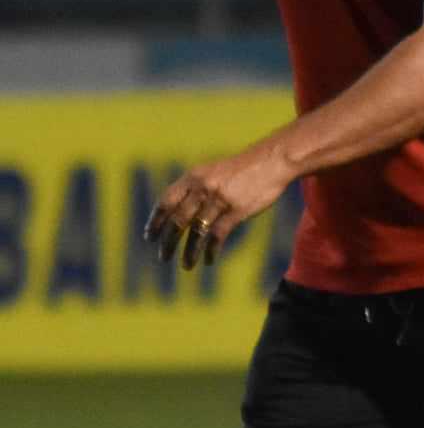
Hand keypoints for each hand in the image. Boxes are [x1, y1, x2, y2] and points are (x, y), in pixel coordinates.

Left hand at [144, 143, 293, 270]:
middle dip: (168, 241)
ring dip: (189, 251)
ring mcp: (219, 199)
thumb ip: (194, 188)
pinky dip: (210, 250)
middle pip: (178, 220)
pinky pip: (218, 235)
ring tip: (186, 266)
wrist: (271, 161)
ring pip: (196, 231)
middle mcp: (202, 188)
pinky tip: (209, 260)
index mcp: (193, 177)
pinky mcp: (236, 210)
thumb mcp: (212, 172)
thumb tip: (176, 211)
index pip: (166, 201)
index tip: (149, 238)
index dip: (155, 221)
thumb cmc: (241, 169)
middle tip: (163, 257)